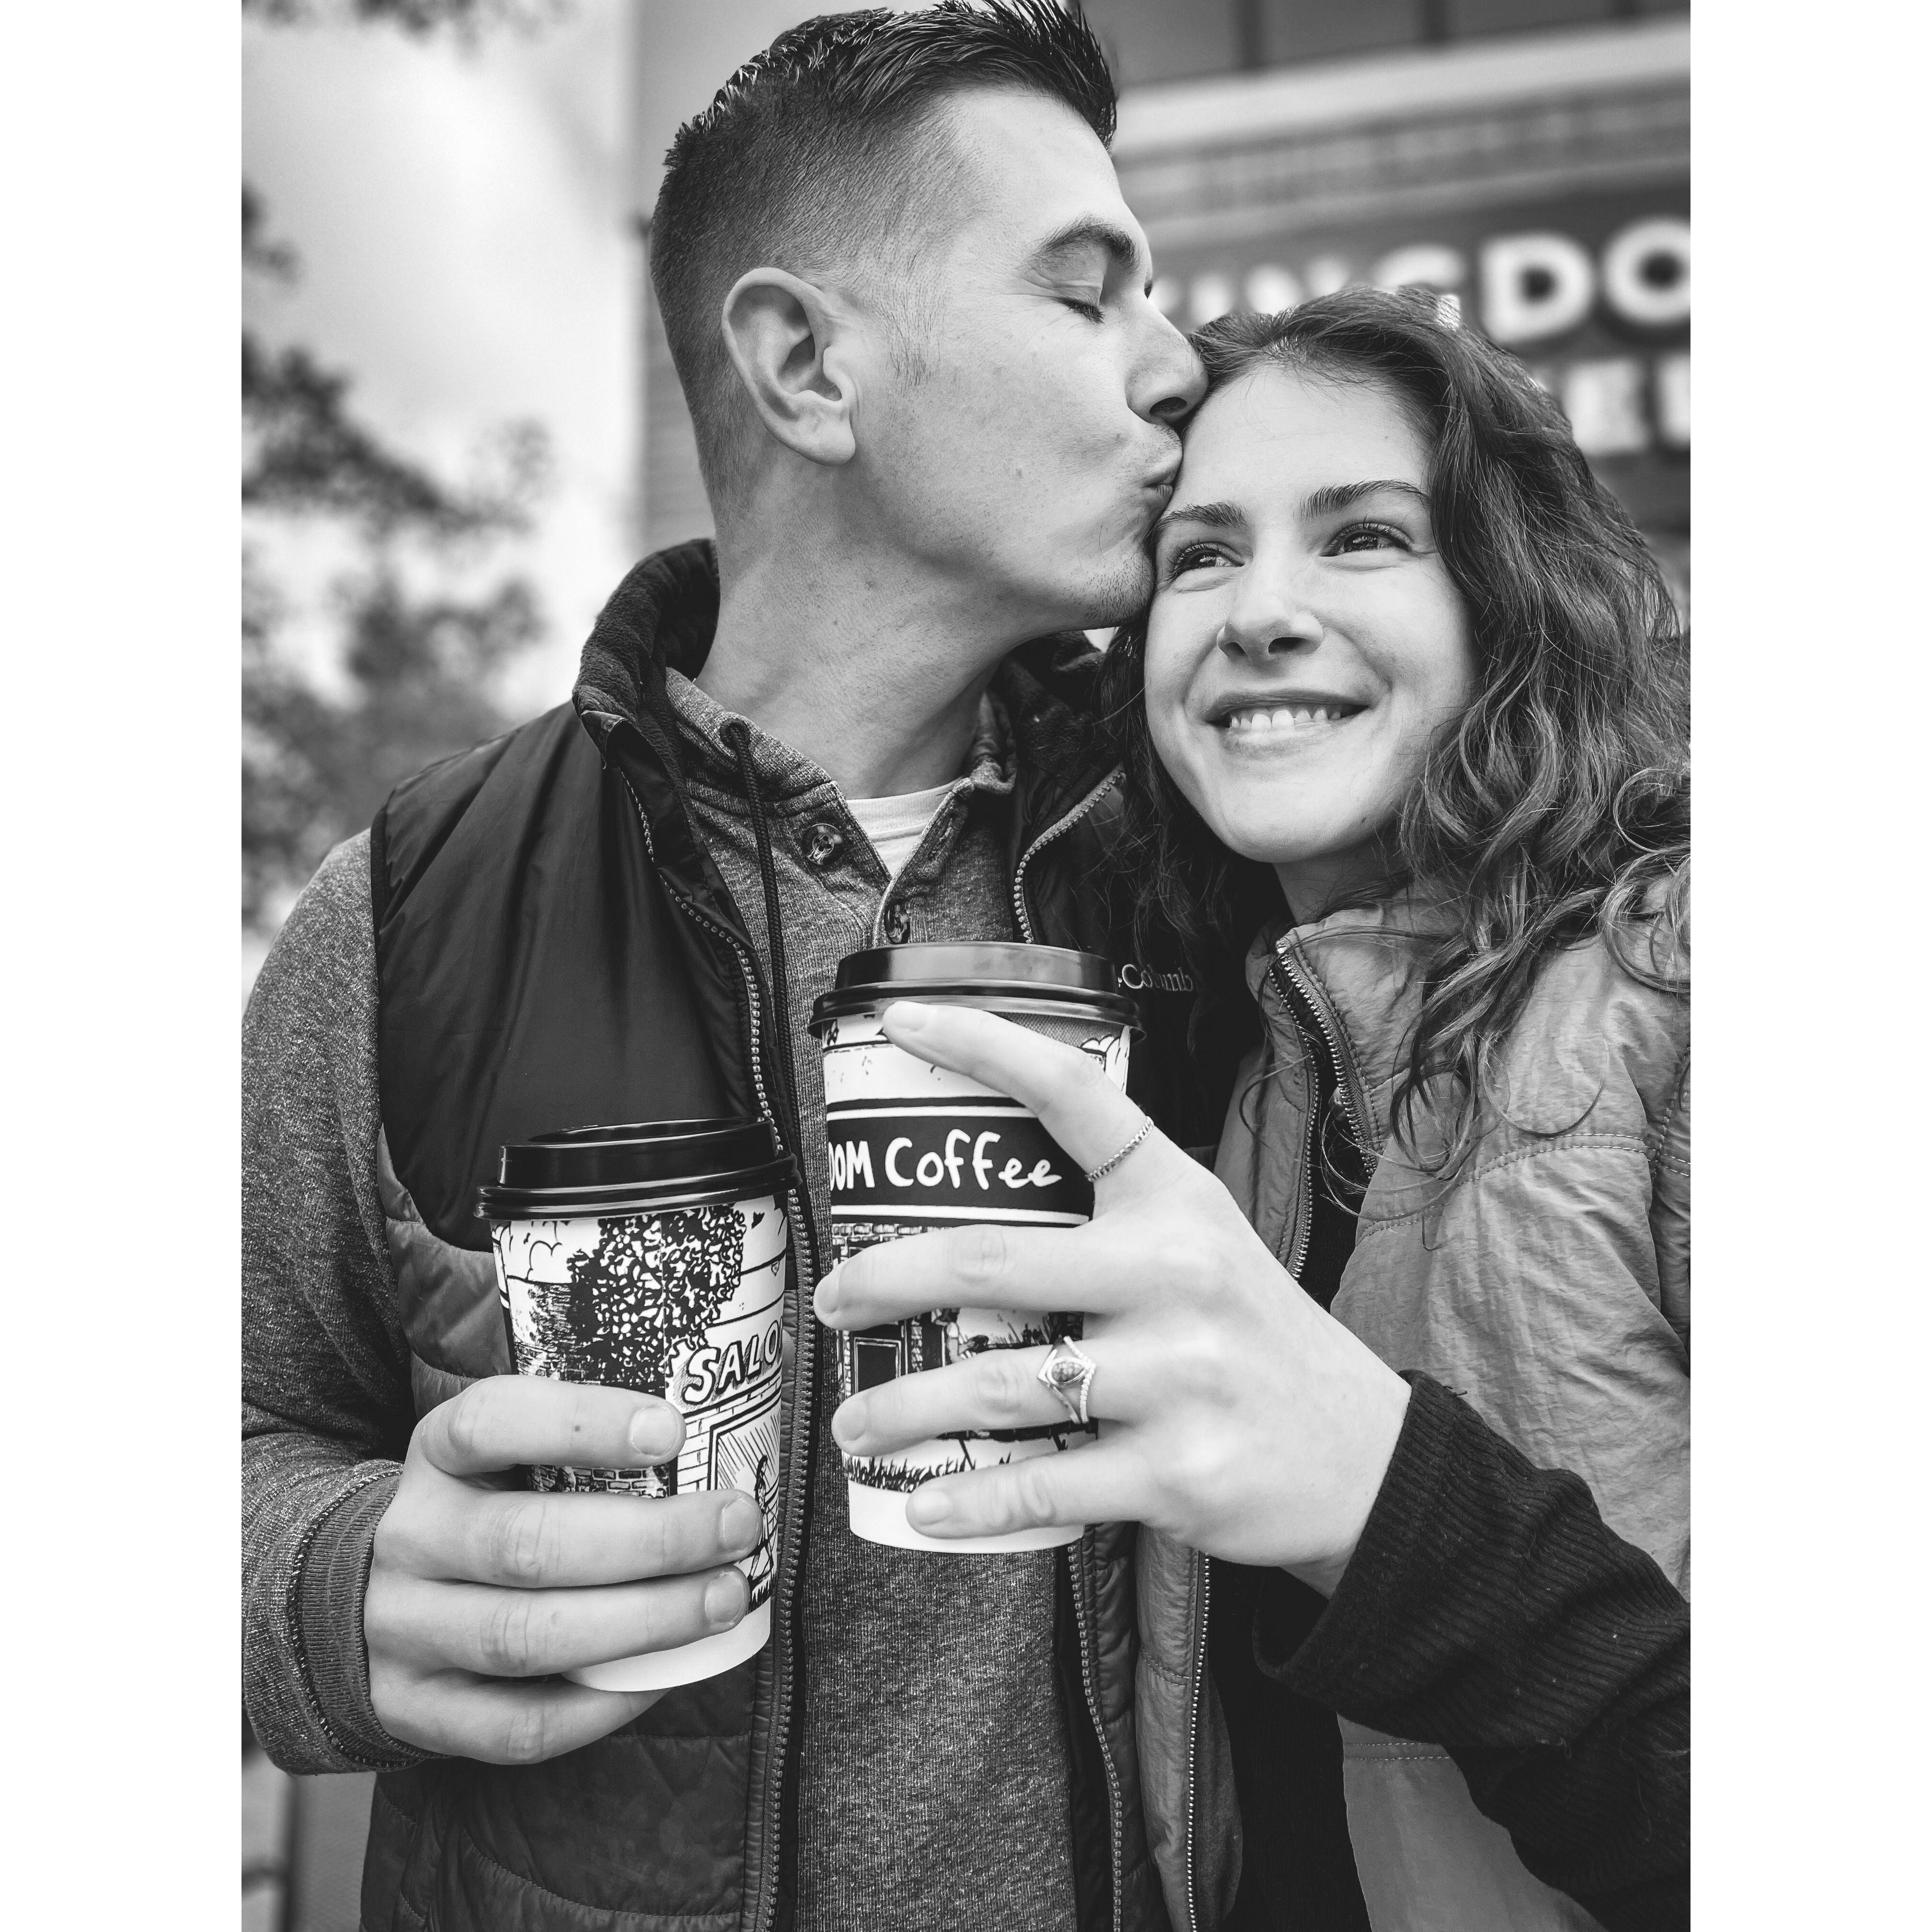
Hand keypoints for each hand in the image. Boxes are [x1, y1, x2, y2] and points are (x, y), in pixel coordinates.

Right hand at [366, 1375, 762, 1763]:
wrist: (367, 1595)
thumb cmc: (485, 1507)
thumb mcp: (510, 1450)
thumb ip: (595, 1436)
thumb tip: (739, 1402)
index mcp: (438, 1453)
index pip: (492, 1422)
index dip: (582, 1423)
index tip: (671, 1429)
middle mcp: (413, 1537)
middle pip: (528, 1543)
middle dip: (649, 1539)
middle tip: (736, 1525)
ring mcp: (407, 1630)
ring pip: (526, 1637)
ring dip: (641, 1623)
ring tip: (722, 1600)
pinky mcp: (416, 1710)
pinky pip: (518, 1726)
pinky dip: (600, 1707)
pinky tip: (663, 1678)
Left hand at [813, 1001, 1411, 1593]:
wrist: (1367, 1458)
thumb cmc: (1255, 1339)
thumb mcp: (1204, 1243)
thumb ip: (1111, 1218)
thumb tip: (972, 1216)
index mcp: (1176, 1201)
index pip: (1074, 1096)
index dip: (982, 1045)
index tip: (903, 1018)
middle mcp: (1174, 1274)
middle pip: (988, 1261)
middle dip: (884, 1280)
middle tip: (831, 1302)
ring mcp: (1176, 1375)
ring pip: (998, 1384)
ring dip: (904, 1406)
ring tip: (853, 1423)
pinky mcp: (1177, 1471)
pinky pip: (1044, 1483)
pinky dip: (971, 1502)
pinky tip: (926, 1508)